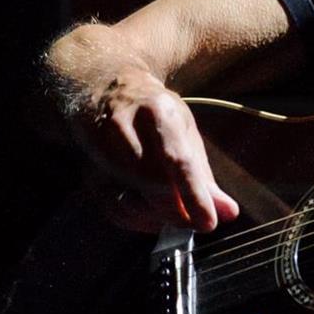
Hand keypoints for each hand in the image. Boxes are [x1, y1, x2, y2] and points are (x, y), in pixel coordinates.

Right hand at [74, 68, 238, 232]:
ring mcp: (99, 148)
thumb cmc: (154, 115)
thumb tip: (228, 212)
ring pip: (127, 198)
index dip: (194, 195)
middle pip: (151, 181)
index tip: (208, 223)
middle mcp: (124, 127)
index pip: (177, 160)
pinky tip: (151, 215)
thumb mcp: (185, 134)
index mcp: (159, 112)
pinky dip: (135, 219)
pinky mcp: (86, 168)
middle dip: (175, 211)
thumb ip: (204, 177)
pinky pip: (111, 207)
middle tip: (194, 223)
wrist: (106, 90)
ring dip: (155, 217)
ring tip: (174, 215)